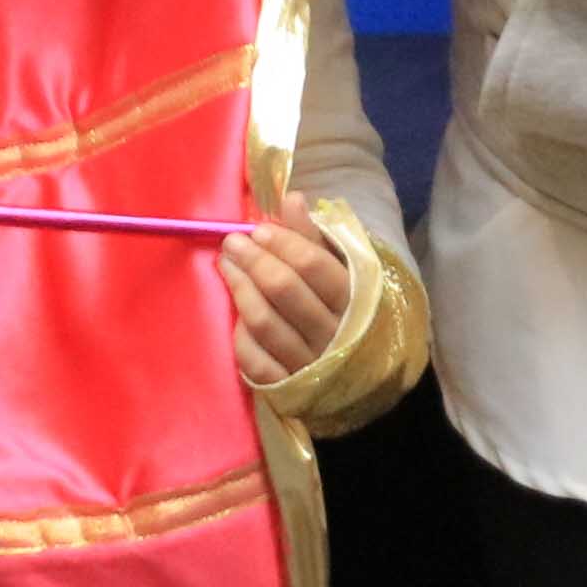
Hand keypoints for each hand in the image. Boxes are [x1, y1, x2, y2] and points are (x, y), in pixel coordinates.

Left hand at [221, 206, 357, 389]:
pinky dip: (241, 335)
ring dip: (240, 289)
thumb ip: (313, 237)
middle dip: (254, 261)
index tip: (258, 230)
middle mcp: (334, 334)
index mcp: (353, 300)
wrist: (360, 378)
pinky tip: (237, 314)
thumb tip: (292, 197)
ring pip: (265, 323)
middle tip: (233, 243)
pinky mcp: (288, 389)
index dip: (281, 243)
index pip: (313, 265)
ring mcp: (310, 364)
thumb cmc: (343, 311)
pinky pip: (255, 361)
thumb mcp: (339, 270)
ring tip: (226, 265)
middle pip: (284, 291)